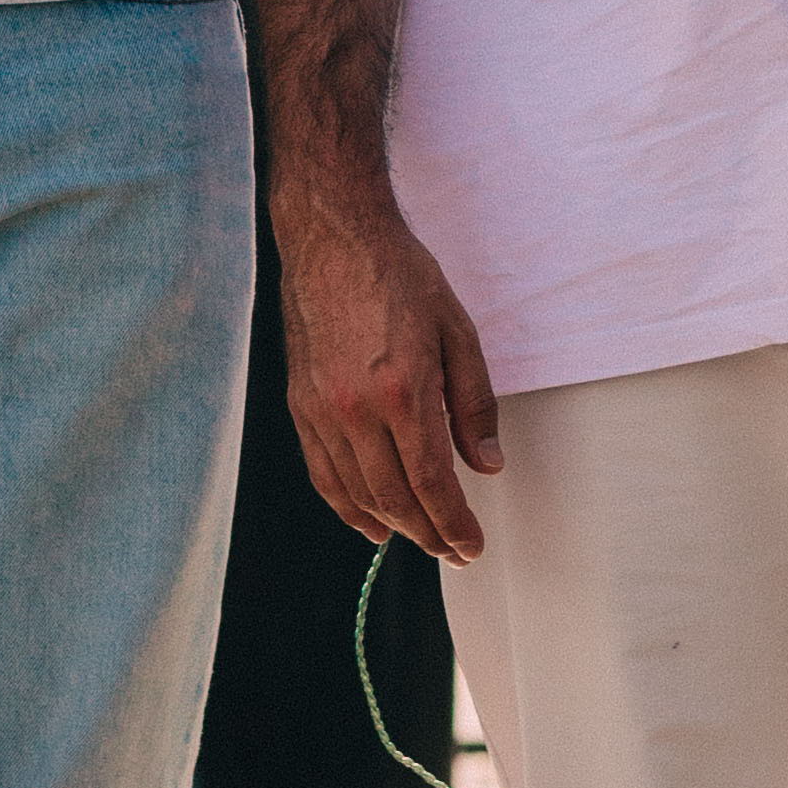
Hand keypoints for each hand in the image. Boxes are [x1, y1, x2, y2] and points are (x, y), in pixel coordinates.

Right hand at [275, 175, 504, 561]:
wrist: (333, 237)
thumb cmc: (399, 276)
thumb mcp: (457, 332)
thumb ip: (474, 405)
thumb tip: (486, 465)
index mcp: (402, 390)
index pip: (430, 482)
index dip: (453, 523)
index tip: (471, 545)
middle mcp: (355, 409)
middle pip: (393, 498)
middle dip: (428, 533)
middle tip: (454, 551)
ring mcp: (321, 410)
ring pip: (356, 493)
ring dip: (391, 526)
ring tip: (421, 538)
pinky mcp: (300, 405)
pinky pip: (323, 473)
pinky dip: (347, 506)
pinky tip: (370, 521)